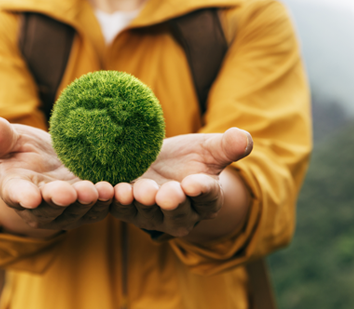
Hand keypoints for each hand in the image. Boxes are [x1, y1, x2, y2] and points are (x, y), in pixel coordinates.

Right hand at [0, 117, 114, 232]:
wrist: (50, 164)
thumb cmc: (25, 152)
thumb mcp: (11, 142)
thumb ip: (0, 138)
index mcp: (17, 190)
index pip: (17, 194)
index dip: (23, 196)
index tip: (29, 197)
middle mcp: (41, 208)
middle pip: (51, 207)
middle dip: (60, 200)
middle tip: (69, 193)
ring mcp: (67, 212)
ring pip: (78, 211)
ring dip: (89, 202)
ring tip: (100, 190)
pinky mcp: (90, 210)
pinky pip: (101, 208)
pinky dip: (110, 202)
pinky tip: (120, 190)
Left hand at [110, 128, 252, 237]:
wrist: (161, 162)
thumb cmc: (190, 158)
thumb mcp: (210, 149)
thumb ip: (228, 147)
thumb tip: (244, 138)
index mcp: (206, 201)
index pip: (207, 199)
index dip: (201, 192)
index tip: (195, 183)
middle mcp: (180, 215)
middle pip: (177, 214)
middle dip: (172, 204)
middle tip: (167, 193)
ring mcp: (151, 214)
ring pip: (146, 213)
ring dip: (140, 203)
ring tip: (135, 190)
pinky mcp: (126, 208)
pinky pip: (119, 209)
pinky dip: (113, 201)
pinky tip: (109, 188)